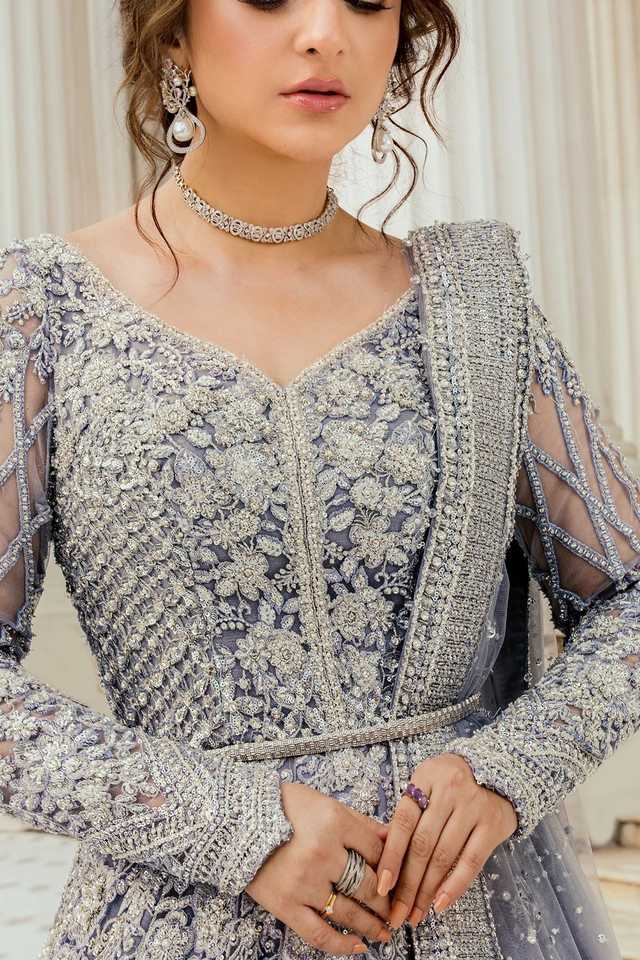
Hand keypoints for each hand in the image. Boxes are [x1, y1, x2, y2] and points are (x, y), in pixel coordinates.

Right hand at [246, 782, 393, 955]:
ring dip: (372, 926)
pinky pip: (319, 933)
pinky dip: (341, 945)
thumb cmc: (282, 807)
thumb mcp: (324, 803)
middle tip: (396, 910)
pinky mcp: (286, 905)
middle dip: (386, 901)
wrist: (235, 821)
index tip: (395, 877)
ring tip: (384, 932)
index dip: (390, 866)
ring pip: (349, 912)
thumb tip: (390, 837)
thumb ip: (358, 821)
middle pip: (368, 885)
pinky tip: (358, 947)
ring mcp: (304, 882)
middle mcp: (322, 853)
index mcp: (334, 822)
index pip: (376, 851)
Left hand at [375, 753, 517, 929]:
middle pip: (422, 845)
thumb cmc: (451, 784)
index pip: (403, 822)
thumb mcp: (426, 785)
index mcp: (425, 778)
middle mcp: (449, 791)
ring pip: (443, 857)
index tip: (381, 887)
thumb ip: (407, 815)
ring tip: (414, 914)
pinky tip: (440, 905)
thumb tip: (379, 852)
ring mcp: (473, 806)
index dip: (390, 856)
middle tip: (396, 913)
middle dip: (407, 885)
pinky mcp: (492, 824)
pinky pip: (471, 862)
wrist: (499, 770)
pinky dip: (454, 886)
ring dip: (427, 891)